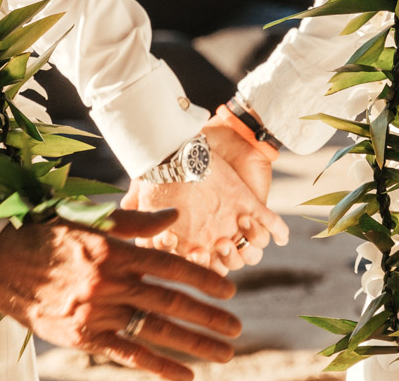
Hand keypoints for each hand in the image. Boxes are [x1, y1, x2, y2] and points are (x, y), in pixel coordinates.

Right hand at [0, 208, 238, 380]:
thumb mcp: (89, 219)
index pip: (170, 267)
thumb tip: (172, 216)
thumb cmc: (47, 236)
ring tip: (223, 352)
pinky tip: (185, 375)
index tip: (229, 290)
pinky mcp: (86, 337)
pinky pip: (129, 354)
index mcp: (115, 252)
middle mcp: (110, 284)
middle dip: (208, 316)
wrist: (0, 266)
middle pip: (170, 302)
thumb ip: (134, 221)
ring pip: (156, 331)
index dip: (203, 279)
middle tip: (236, 326)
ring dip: (194, 343)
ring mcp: (98, 314)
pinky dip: (159, 366)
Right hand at [121, 124, 286, 272]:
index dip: (199, 264)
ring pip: (250, 253)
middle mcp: (218, 234)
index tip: (195, 252)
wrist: (217, 135)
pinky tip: (265, 225)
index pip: (200, 263)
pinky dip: (275, 232)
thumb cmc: (182, 159)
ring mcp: (239, 224)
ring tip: (241, 226)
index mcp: (195, 235)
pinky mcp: (257, 208)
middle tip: (220, 243)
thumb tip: (123, 210)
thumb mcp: (156, 178)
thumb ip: (139, 196)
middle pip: (227, 264)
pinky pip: (272, 230)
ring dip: (249, 247)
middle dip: (226, 259)